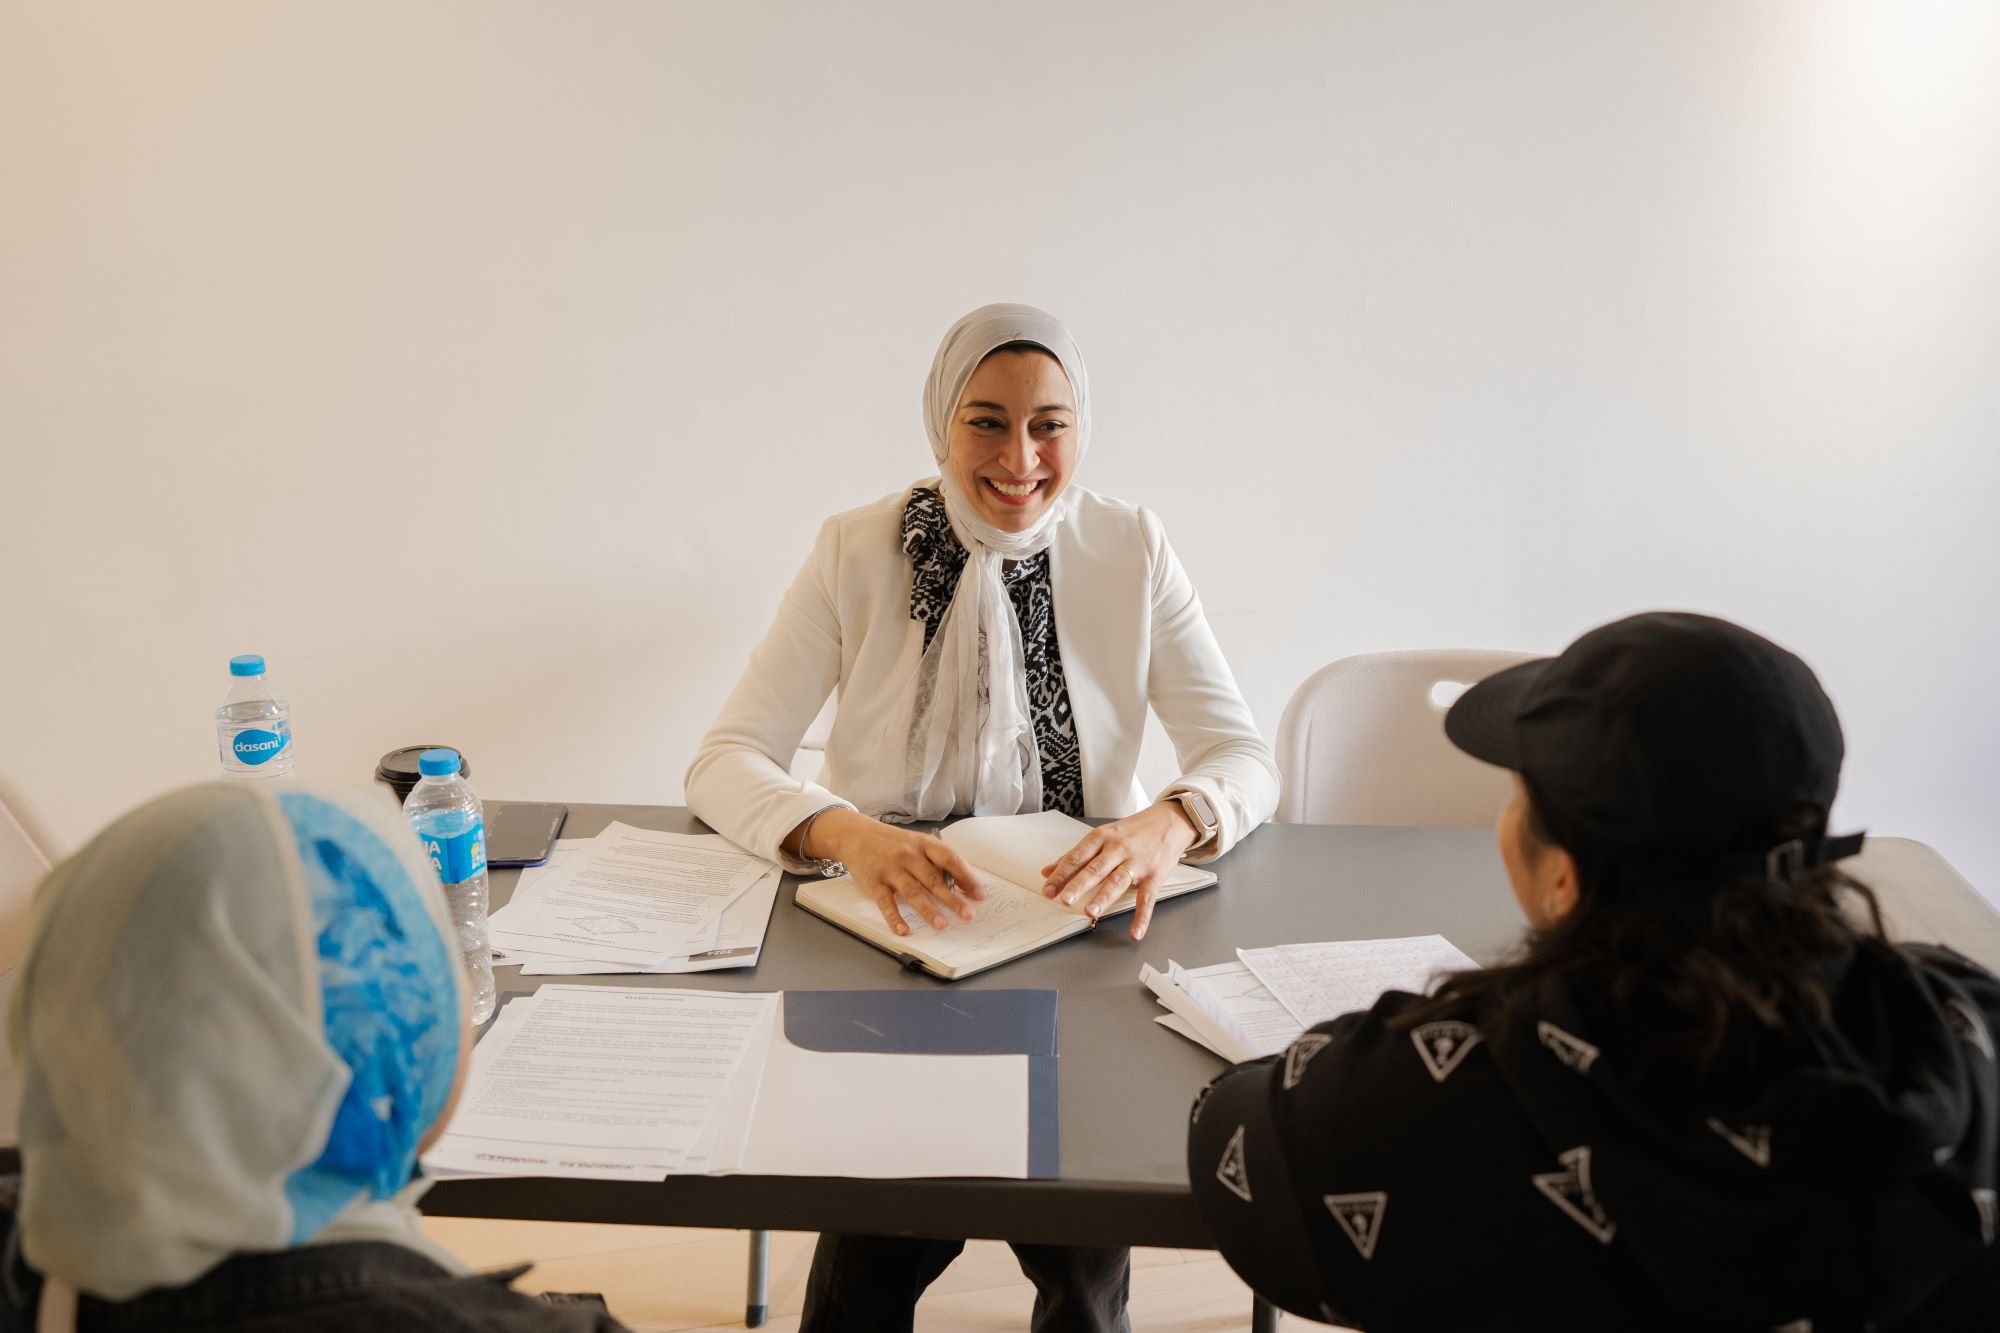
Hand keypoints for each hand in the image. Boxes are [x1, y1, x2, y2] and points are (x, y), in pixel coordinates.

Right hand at [806, 809, 985, 936]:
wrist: (856, 835)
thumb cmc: (893, 843)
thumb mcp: (917, 843)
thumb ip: (937, 861)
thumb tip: (963, 884)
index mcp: (923, 844)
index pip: (949, 859)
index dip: (966, 876)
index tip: (979, 894)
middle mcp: (908, 855)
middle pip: (934, 879)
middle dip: (953, 898)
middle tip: (968, 914)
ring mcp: (891, 869)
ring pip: (913, 891)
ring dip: (928, 910)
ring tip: (941, 925)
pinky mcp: (874, 883)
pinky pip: (886, 903)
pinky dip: (894, 918)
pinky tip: (903, 930)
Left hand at [1038, 802, 1198, 941]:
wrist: (1169, 821)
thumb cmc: (1132, 831)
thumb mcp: (1102, 836)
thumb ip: (1075, 855)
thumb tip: (1047, 871)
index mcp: (1101, 838)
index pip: (1077, 857)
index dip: (1061, 875)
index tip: (1048, 891)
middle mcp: (1118, 849)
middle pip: (1095, 868)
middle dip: (1078, 885)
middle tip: (1064, 900)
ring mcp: (1137, 862)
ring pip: (1118, 881)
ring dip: (1104, 897)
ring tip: (1090, 912)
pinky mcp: (1154, 876)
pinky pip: (1147, 899)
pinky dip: (1142, 917)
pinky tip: (1135, 932)